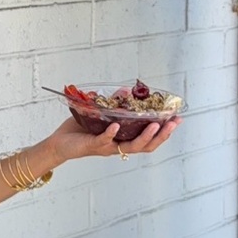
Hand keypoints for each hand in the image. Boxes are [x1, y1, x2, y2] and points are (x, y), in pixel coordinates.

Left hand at [46, 115, 181, 163]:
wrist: (61, 143)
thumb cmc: (81, 130)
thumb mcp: (101, 115)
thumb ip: (114, 105)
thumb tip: (127, 90)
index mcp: (124, 140)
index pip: (149, 139)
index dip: (164, 131)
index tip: (177, 119)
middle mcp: (119, 146)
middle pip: (147, 146)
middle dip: (163, 135)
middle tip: (174, 123)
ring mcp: (107, 147)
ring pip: (131, 146)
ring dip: (145, 136)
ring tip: (156, 125)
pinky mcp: (93, 145)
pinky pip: (104, 140)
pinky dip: (111, 134)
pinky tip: (116, 126)